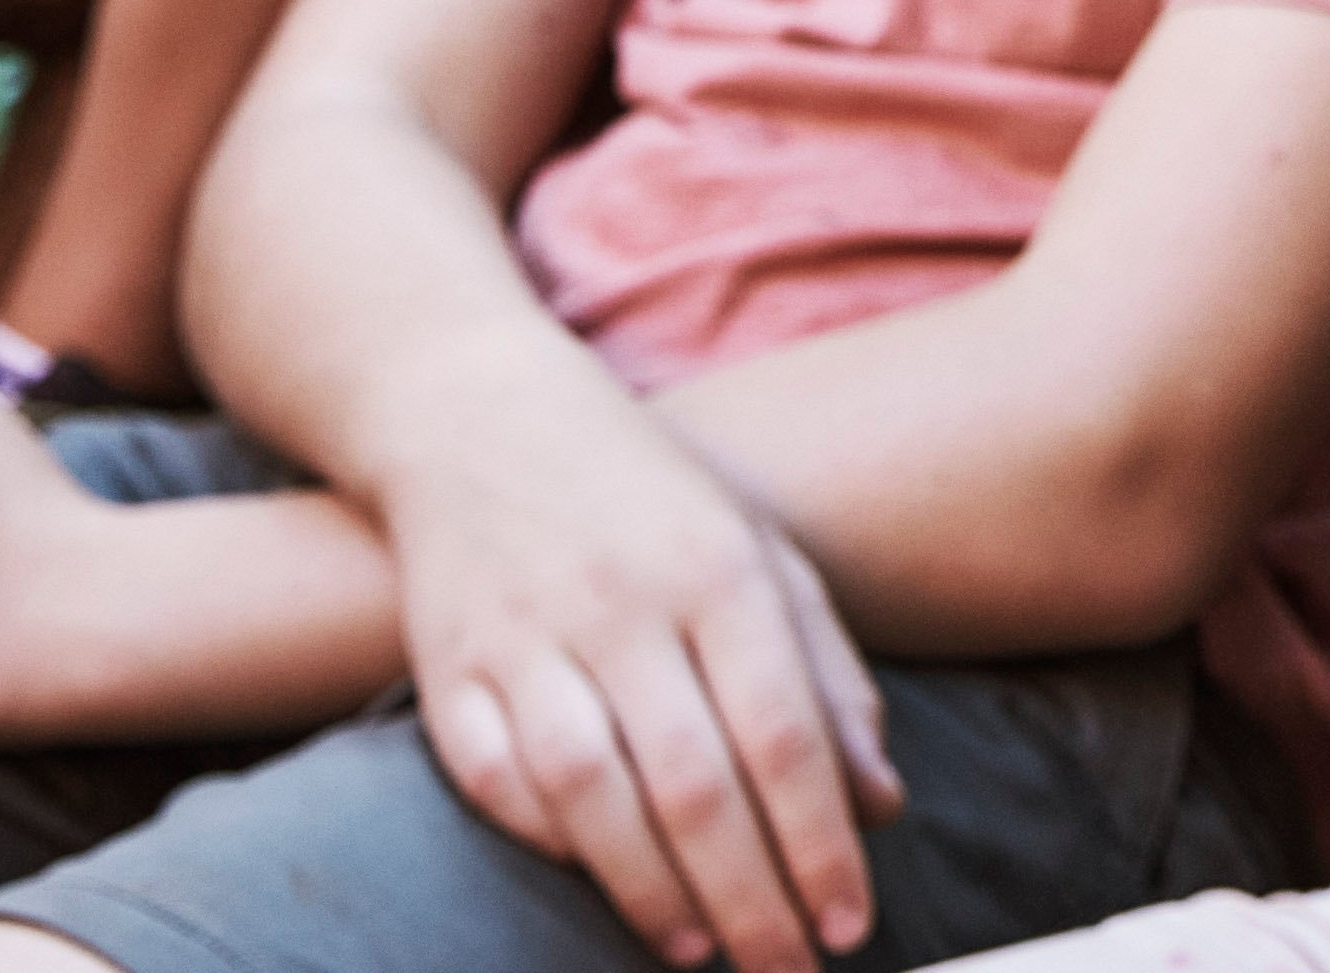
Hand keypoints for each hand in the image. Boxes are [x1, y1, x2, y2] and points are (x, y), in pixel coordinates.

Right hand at [383, 401, 902, 972]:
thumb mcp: (762, 551)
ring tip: (700, 950)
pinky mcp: (449, 666)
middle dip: (751, 899)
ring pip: (591, 792)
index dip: (821, 845)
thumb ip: (826, 675)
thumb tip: (880, 805)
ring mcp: (527, 634)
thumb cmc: (647, 498)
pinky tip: (597, 879)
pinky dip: (546, 842)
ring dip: (650, 891)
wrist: (479, 412)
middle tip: (786, 967)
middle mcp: (623, 601)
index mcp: (720, 568)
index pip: (784, 735)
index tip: (850, 923)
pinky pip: (495, 780)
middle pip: (695, 783)